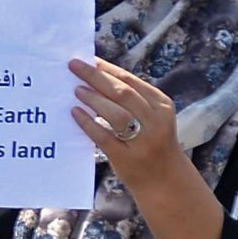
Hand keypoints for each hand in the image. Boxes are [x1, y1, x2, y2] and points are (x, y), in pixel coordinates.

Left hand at [71, 57, 182, 183]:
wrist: (164, 179)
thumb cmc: (151, 142)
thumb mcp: (151, 117)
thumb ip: (131, 100)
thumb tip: (96, 77)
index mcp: (161, 104)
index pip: (130, 80)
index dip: (107, 68)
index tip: (87, 58)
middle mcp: (155, 119)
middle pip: (122, 92)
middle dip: (96, 77)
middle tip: (73, 66)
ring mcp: (142, 139)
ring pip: (116, 113)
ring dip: (93, 99)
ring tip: (75, 90)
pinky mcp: (127, 156)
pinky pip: (103, 136)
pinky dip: (88, 123)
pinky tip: (74, 113)